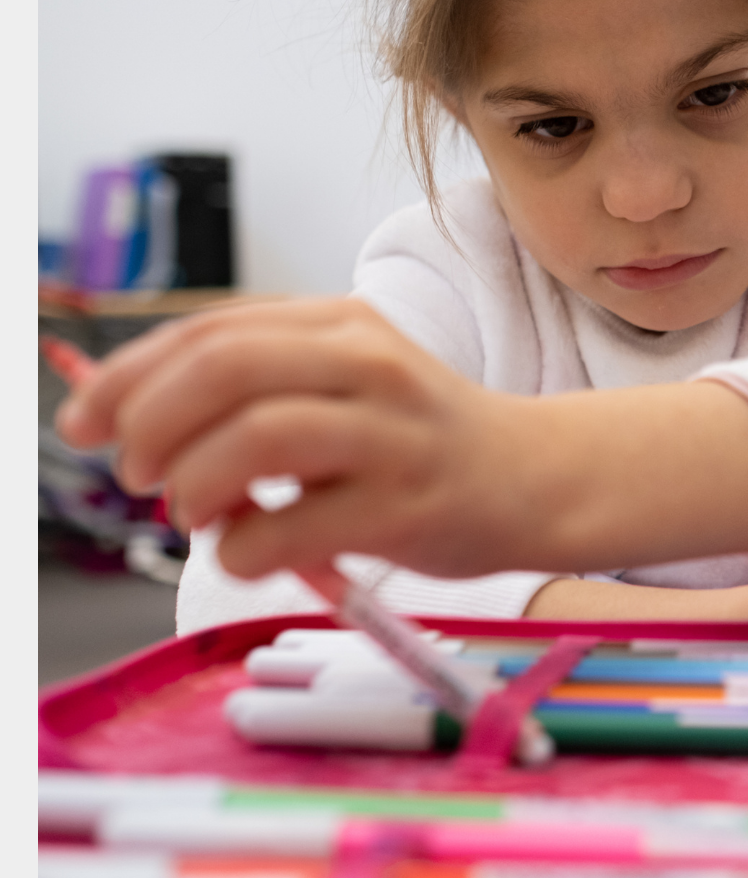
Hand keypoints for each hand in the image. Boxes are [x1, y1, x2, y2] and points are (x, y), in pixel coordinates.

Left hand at [55, 297, 747, 581]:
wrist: (535, 476)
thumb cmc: (423, 438)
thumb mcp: (348, 384)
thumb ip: (259, 389)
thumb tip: (132, 422)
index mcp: (345, 324)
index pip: (212, 331)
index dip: (130, 374)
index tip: (83, 421)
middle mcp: (370, 364)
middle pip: (224, 370)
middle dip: (150, 423)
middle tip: (135, 472)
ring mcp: (394, 435)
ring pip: (255, 438)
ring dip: (193, 484)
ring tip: (193, 512)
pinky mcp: (408, 506)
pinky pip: (290, 527)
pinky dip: (242, 548)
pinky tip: (251, 552)